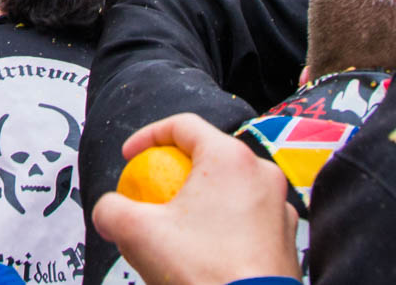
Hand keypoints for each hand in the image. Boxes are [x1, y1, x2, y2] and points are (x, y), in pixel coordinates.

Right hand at [91, 113, 299, 284]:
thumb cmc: (203, 272)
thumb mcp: (137, 233)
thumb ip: (111, 210)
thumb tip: (108, 210)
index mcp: (230, 158)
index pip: (183, 125)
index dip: (147, 136)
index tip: (131, 159)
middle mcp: (262, 173)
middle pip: (207, 158)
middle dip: (174, 174)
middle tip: (152, 198)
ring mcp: (280, 207)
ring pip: (229, 191)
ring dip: (200, 203)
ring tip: (177, 232)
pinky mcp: (287, 239)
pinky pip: (248, 221)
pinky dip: (223, 229)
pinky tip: (203, 255)